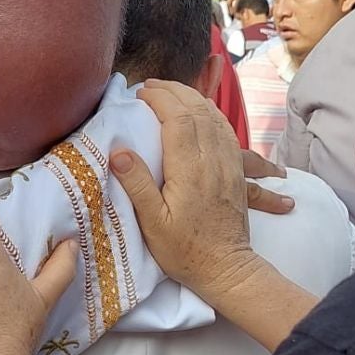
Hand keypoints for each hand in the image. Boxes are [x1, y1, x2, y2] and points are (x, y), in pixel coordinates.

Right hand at [110, 80, 316, 350]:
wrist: (227, 269)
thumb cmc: (184, 250)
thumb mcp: (152, 224)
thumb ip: (137, 185)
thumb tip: (119, 151)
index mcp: (190, 170)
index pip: (178, 119)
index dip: (160, 98)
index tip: (140, 92)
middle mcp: (213, 160)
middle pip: (198, 110)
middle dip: (175, 91)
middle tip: (151, 85)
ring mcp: (228, 164)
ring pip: (214, 117)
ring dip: (193, 98)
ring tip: (172, 91)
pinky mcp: (235, 171)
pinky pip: (227, 131)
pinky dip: (211, 114)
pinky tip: (202, 112)